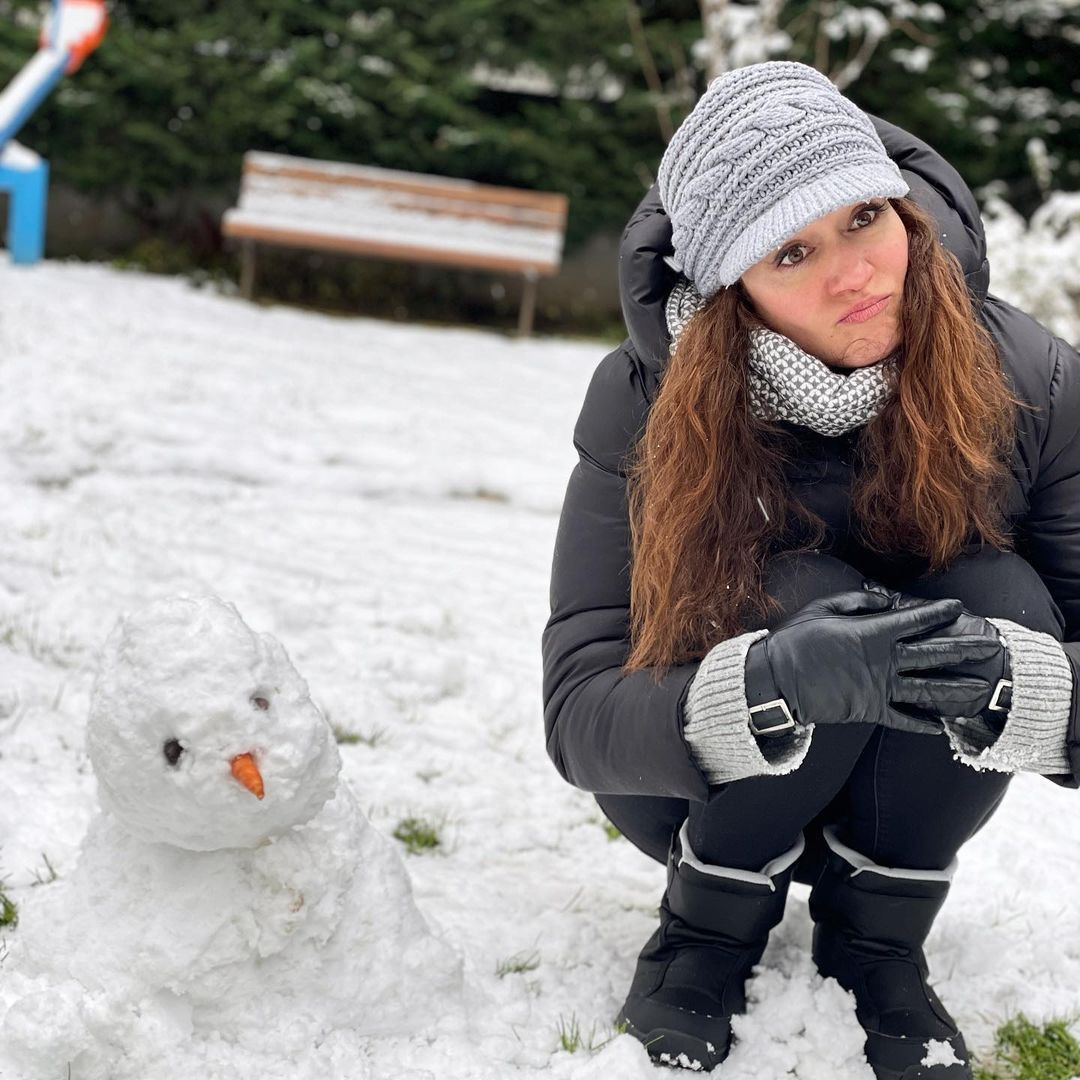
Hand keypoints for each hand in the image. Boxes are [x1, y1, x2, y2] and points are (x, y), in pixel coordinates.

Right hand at [744, 590, 1000, 735]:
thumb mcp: (823, 608)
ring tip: (981, 689)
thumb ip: (858, 601)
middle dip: (964, 649)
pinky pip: (902, 720)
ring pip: (926, 690)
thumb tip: (886, 598)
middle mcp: (883, 662)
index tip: (958, 606)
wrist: (777, 682)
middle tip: (991, 645)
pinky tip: (940, 726)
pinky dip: (921, 724)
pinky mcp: (869, 711)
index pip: (914, 621)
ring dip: (956, 690)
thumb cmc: (796, 641)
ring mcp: (879, 689)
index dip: (938, 612)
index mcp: (872, 634)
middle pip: (933, 655)